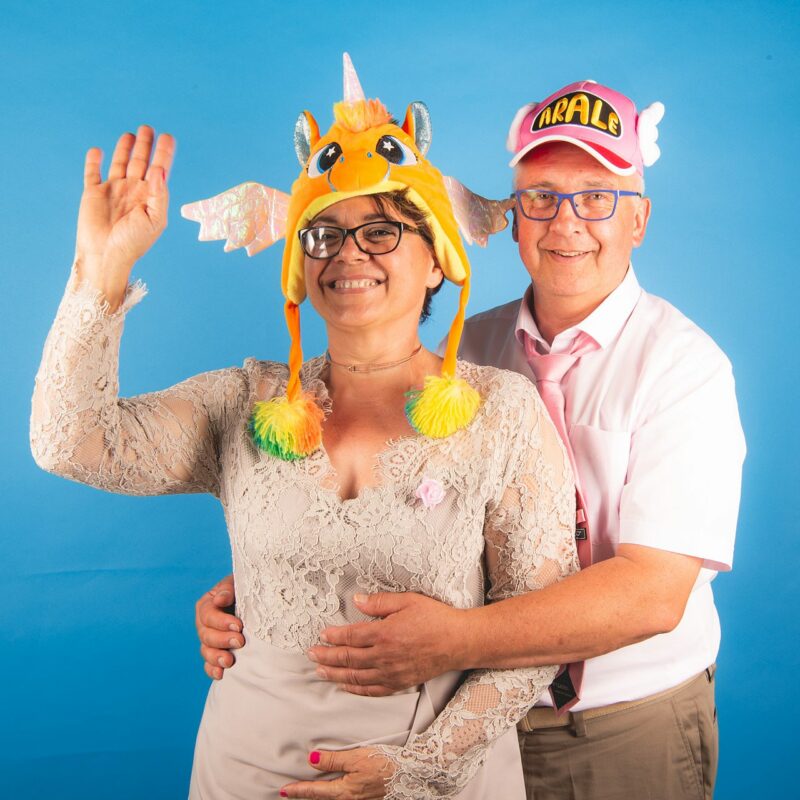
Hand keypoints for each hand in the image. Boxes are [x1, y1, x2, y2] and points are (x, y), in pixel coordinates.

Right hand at [75, 125, 174, 310]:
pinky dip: (94, 161)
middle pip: (140, 162)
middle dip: (145, 145)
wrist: (107, 255)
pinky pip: (92, 173)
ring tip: (131, 134)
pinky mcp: (92, 193)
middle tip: (149, 128)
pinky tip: (98, 150)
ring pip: (119, 163)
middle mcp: (132, 191)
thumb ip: (159, 194)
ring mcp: (113, 191)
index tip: (168, 137)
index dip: (164, 153)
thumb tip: (159, 170)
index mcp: (149, 197)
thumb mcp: (154, 220)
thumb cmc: (134, 243)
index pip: (159, 170)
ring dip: (125, 149)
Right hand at [195, 574, 243, 679]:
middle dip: (222, 640)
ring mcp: (210, 640)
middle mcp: (205, 623)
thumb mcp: (238, 583)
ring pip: (206, 651)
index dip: (221, 621)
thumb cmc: (247, 588)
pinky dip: (213, 670)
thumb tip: (219, 600)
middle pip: (206, 634)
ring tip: (229, 661)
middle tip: (240, 641)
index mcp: (207, 604)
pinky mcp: (216, 652)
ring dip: (216, 657)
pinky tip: (220, 674)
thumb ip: (228, 589)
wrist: (257, 601)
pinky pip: (209, 664)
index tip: (238, 625)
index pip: (208, 614)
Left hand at [280, 747, 393, 798]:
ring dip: (320, 797)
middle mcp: (350, 799)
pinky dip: (335, 796)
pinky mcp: (369, 798)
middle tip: (290, 793)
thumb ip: (333, 759)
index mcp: (344, 791)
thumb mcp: (356, 758)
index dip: (299, 790)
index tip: (283, 790)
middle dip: (306, 796)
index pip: (315, 791)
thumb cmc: (384, 763)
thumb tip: (311, 760)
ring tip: (309, 792)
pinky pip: (345, 798)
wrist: (410, 775)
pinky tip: (336, 791)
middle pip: (322, 799)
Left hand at [307, 592, 467, 695]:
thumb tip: (357, 600)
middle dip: (327, 656)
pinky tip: (346, 686)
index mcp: (385, 633)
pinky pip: (373, 689)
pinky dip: (357, 689)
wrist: (459, 641)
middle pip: (349, 658)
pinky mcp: (400, 682)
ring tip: (321, 671)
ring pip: (357, 677)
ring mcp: (392, 672)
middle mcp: (385, 656)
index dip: (334, 636)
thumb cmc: (436, 618)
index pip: (351, 636)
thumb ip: (380, 602)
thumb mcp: (407, 601)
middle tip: (312, 655)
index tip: (322, 634)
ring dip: (336, 674)